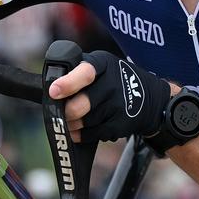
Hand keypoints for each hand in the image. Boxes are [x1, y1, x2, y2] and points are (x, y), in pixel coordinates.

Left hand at [47, 49, 169, 142]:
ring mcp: (119, 103)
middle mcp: (113, 82)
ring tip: (73, 121)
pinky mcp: (122, 123)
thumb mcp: (100, 67)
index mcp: (103, 63)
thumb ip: (76, 74)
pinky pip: (93, 134)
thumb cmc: (112, 81)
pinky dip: (82, 135)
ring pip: (84, 121)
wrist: (149, 98)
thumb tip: (49, 94)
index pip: (85, 72)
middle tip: (61, 113)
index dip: (68, 83)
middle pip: (80, 105)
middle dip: (66, 113)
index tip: (53, 92)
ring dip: (72, 125)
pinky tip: (82, 131)